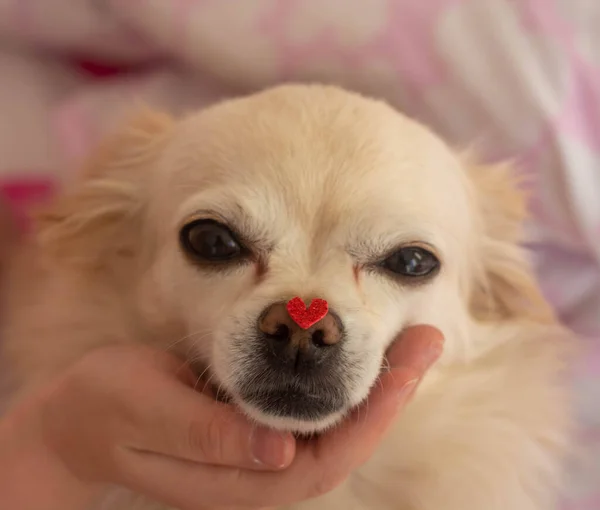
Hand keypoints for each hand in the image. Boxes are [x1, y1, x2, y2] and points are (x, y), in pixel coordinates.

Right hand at [0, 325, 442, 509]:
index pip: (322, 461)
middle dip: (389, 394)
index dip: (370, 417)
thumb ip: (205, 436)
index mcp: (237, 481)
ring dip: (376, 385)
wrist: (81, 417)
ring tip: (411, 340)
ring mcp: (260, 451)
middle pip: (343, 442)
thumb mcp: (145, 413)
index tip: (406, 369)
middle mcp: (260, 473)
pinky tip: (361, 349)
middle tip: (425, 339)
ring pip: (334, 427)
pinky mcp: (256, 425)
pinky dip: (343, 380)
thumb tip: (278, 454)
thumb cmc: (107, 408)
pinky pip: (313, 408)